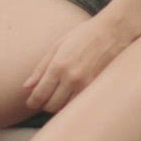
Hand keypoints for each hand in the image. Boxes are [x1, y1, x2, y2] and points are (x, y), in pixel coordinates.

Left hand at [23, 15, 139, 112]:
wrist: (113, 32)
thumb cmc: (84, 35)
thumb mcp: (58, 46)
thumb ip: (41, 67)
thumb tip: (26, 86)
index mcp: (58, 65)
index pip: (40, 94)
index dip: (32, 102)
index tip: (31, 102)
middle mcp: (71, 78)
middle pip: (51, 106)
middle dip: (45, 104)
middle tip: (45, 97)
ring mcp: (86, 85)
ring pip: (66, 108)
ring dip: (59, 105)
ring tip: (59, 95)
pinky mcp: (97, 88)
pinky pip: (80, 104)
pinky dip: (73, 104)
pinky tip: (72, 95)